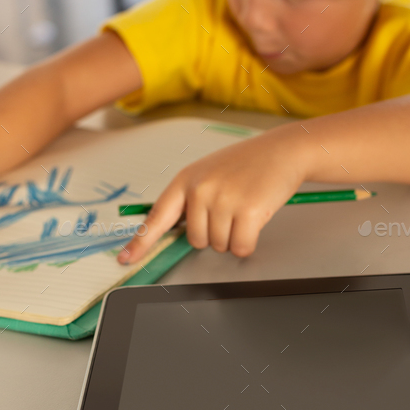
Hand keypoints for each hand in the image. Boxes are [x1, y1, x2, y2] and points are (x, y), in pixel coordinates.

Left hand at [118, 124, 309, 262]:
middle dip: (214, 234)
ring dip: (233, 237)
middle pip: (195, 241)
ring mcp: (224, 200)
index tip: (126, 258)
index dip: (141, 242)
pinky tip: (255, 221)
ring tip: (244, 209)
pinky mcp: (248, 212)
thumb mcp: (209, 173)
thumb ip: (189, 199)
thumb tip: (176, 231)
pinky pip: (240, 248)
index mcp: (186, 179)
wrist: (283, 150)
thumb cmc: (247, 164)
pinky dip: (248, 243)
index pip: (157, 216)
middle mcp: (201, 189)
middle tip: (230, 211)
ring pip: (218, 246)